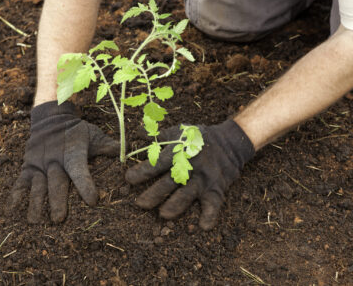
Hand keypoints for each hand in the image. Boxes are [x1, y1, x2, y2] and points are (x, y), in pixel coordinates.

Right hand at [8, 101, 118, 222]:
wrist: (52, 117)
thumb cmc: (77, 131)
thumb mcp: (93, 135)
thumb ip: (107, 146)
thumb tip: (127, 152)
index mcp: (73, 154)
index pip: (80, 171)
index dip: (86, 185)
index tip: (92, 201)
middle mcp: (55, 161)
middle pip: (56, 183)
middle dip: (57, 202)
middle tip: (59, 220)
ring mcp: (39, 164)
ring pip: (37, 186)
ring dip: (36, 204)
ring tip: (35, 222)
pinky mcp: (28, 165)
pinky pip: (20, 181)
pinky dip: (16, 195)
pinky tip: (13, 209)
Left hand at [126, 120, 254, 229]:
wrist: (230, 142)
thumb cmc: (199, 138)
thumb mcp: (179, 131)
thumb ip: (159, 136)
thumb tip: (137, 134)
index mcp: (178, 152)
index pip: (157, 163)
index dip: (142, 171)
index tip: (128, 179)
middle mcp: (190, 167)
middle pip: (169, 182)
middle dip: (153, 194)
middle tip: (139, 204)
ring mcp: (204, 179)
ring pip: (187, 195)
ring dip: (175, 206)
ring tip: (163, 215)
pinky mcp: (216, 189)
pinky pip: (214, 204)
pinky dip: (210, 216)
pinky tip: (203, 227)